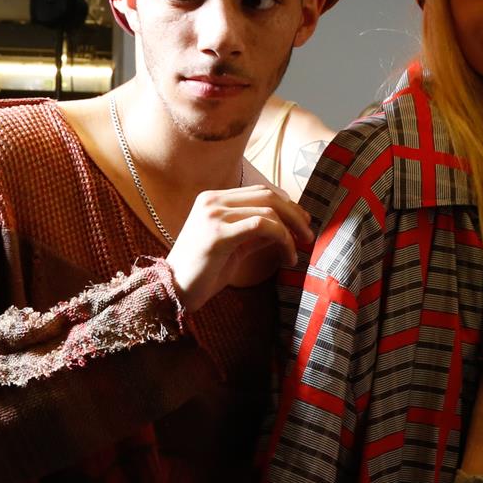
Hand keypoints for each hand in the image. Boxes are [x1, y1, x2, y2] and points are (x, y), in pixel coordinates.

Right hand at [165, 183, 312, 309]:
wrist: (173, 290)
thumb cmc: (204, 271)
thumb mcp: (234, 246)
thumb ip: (256, 232)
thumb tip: (288, 227)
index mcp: (213, 199)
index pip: (261, 191)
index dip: (288, 205)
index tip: (303, 222)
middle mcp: (212, 201)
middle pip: (268, 195)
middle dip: (295, 214)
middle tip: (309, 235)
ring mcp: (213, 215)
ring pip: (268, 211)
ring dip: (291, 232)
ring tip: (296, 252)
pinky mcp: (217, 234)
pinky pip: (262, 227)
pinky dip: (282, 240)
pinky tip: (287, 257)